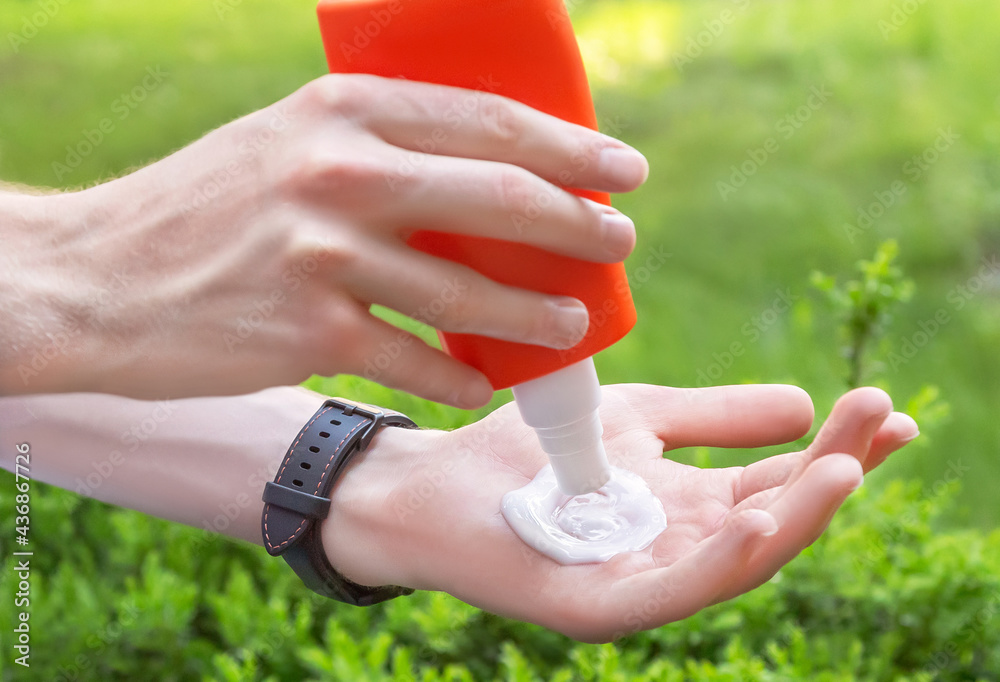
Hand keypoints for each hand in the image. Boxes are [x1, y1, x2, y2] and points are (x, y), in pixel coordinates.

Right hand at [1, 74, 647, 402]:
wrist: (92, 277)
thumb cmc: (200, 207)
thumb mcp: (283, 142)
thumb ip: (371, 147)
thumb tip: (481, 175)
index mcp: (340, 110)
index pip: (486, 120)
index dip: (570, 145)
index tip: (624, 169)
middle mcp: (337, 172)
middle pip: (497, 196)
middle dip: (577, 223)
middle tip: (621, 240)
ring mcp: (322, 254)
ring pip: (465, 290)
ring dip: (534, 314)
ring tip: (575, 322)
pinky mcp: (307, 331)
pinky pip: (415, 358)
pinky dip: (460, 375)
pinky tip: (482, 381)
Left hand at [325, 384, 917, 641]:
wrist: (435, 481)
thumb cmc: (531, 452)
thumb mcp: (639, 419)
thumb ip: (716, 417)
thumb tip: (803, 406)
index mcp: (690, 509)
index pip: (778, 483)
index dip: (836, 450)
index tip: (887, 409)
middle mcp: (676, 552)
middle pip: (772, 521)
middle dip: (831, 475)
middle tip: (880, 418)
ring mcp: (639, 584)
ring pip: (736, 563)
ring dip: (795, 519)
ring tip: (843, 469)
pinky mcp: (595, 608)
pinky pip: (671, 592)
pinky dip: (721, 562)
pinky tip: (761, 519)